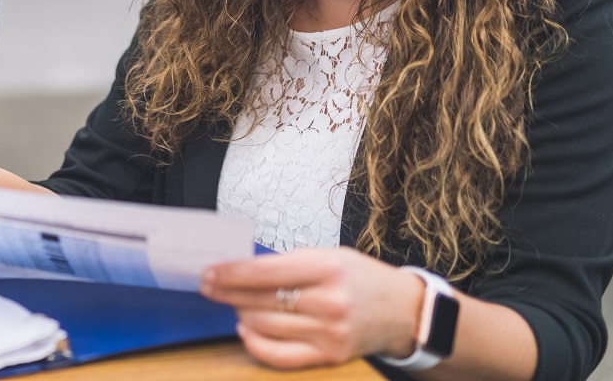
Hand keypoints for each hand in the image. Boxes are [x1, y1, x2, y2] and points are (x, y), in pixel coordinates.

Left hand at [200, 247, 424, 369]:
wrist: (404, 312)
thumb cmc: (361, 278)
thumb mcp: (330, 256)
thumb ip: (290, 264)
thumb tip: (242, 270)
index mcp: (327, 268)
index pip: (265, 272)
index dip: (231, 273)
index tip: (210, 271)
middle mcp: (329, 302)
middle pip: (260, 300)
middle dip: (227, 293)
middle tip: (208, 286)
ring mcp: (329, 333)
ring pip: (265, 326)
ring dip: (240, 314)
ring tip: (232, 304)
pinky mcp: (329, 356)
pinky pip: (279, 356)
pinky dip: (255, 343)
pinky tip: (245, 329)